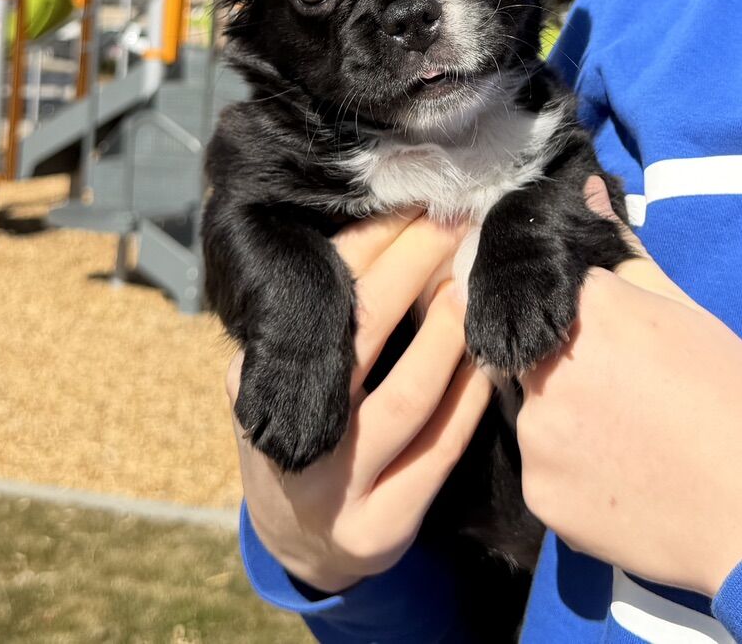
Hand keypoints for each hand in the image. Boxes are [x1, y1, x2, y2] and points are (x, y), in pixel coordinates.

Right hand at [228, 210, 492, 593]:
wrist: (298, 537)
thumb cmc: (307, 427)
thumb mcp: (283, 374)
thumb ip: (319, 321)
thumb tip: (378, 225)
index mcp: (254, 383)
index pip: (317, 300)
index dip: (366, 245)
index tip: (405, 202)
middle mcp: (290, 436)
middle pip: (360, 338)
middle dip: (410, 267)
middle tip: (450, 217)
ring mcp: (334, 491)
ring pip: (407, 398)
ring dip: (448, 332)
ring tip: (472, 280)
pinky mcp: (380, 530)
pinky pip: (438, 452)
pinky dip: (468, 399)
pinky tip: (487, 359)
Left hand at [516, 178, 741, 597]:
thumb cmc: (739, 397)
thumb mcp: (684, 311)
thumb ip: (621, 251)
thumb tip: (585, 189)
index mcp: (582, 308)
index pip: (537, 288)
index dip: (559, 311)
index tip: (585, 332)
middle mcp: (543, 364)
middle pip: (528, 352)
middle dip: (558, 363)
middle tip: (618, 390)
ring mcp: (536, 432)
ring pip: (534, 414)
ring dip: (564, 419)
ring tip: (624, 440)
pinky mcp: (538, 492)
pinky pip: (544, 469)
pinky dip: (571, 470)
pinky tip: (618, 480)